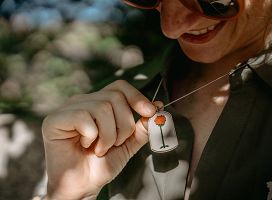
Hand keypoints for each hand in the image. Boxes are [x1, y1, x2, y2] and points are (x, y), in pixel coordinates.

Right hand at [42, 80, 156, 199]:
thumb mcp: (128, 144)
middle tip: (115, 143)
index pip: (120, 87)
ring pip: (102, 107)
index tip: (150, 112)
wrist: (83, 186)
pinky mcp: (54, 120)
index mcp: (98, 103)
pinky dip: (92, 136)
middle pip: (115, 96)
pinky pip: (83, 117)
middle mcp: (83, 102)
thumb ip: (141, 126)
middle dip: (124, 124)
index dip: (137, 97)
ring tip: (100, 148)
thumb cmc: (102, 164)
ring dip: (108, 135)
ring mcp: (67, 109)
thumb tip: (157, 106)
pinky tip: (85, 146)